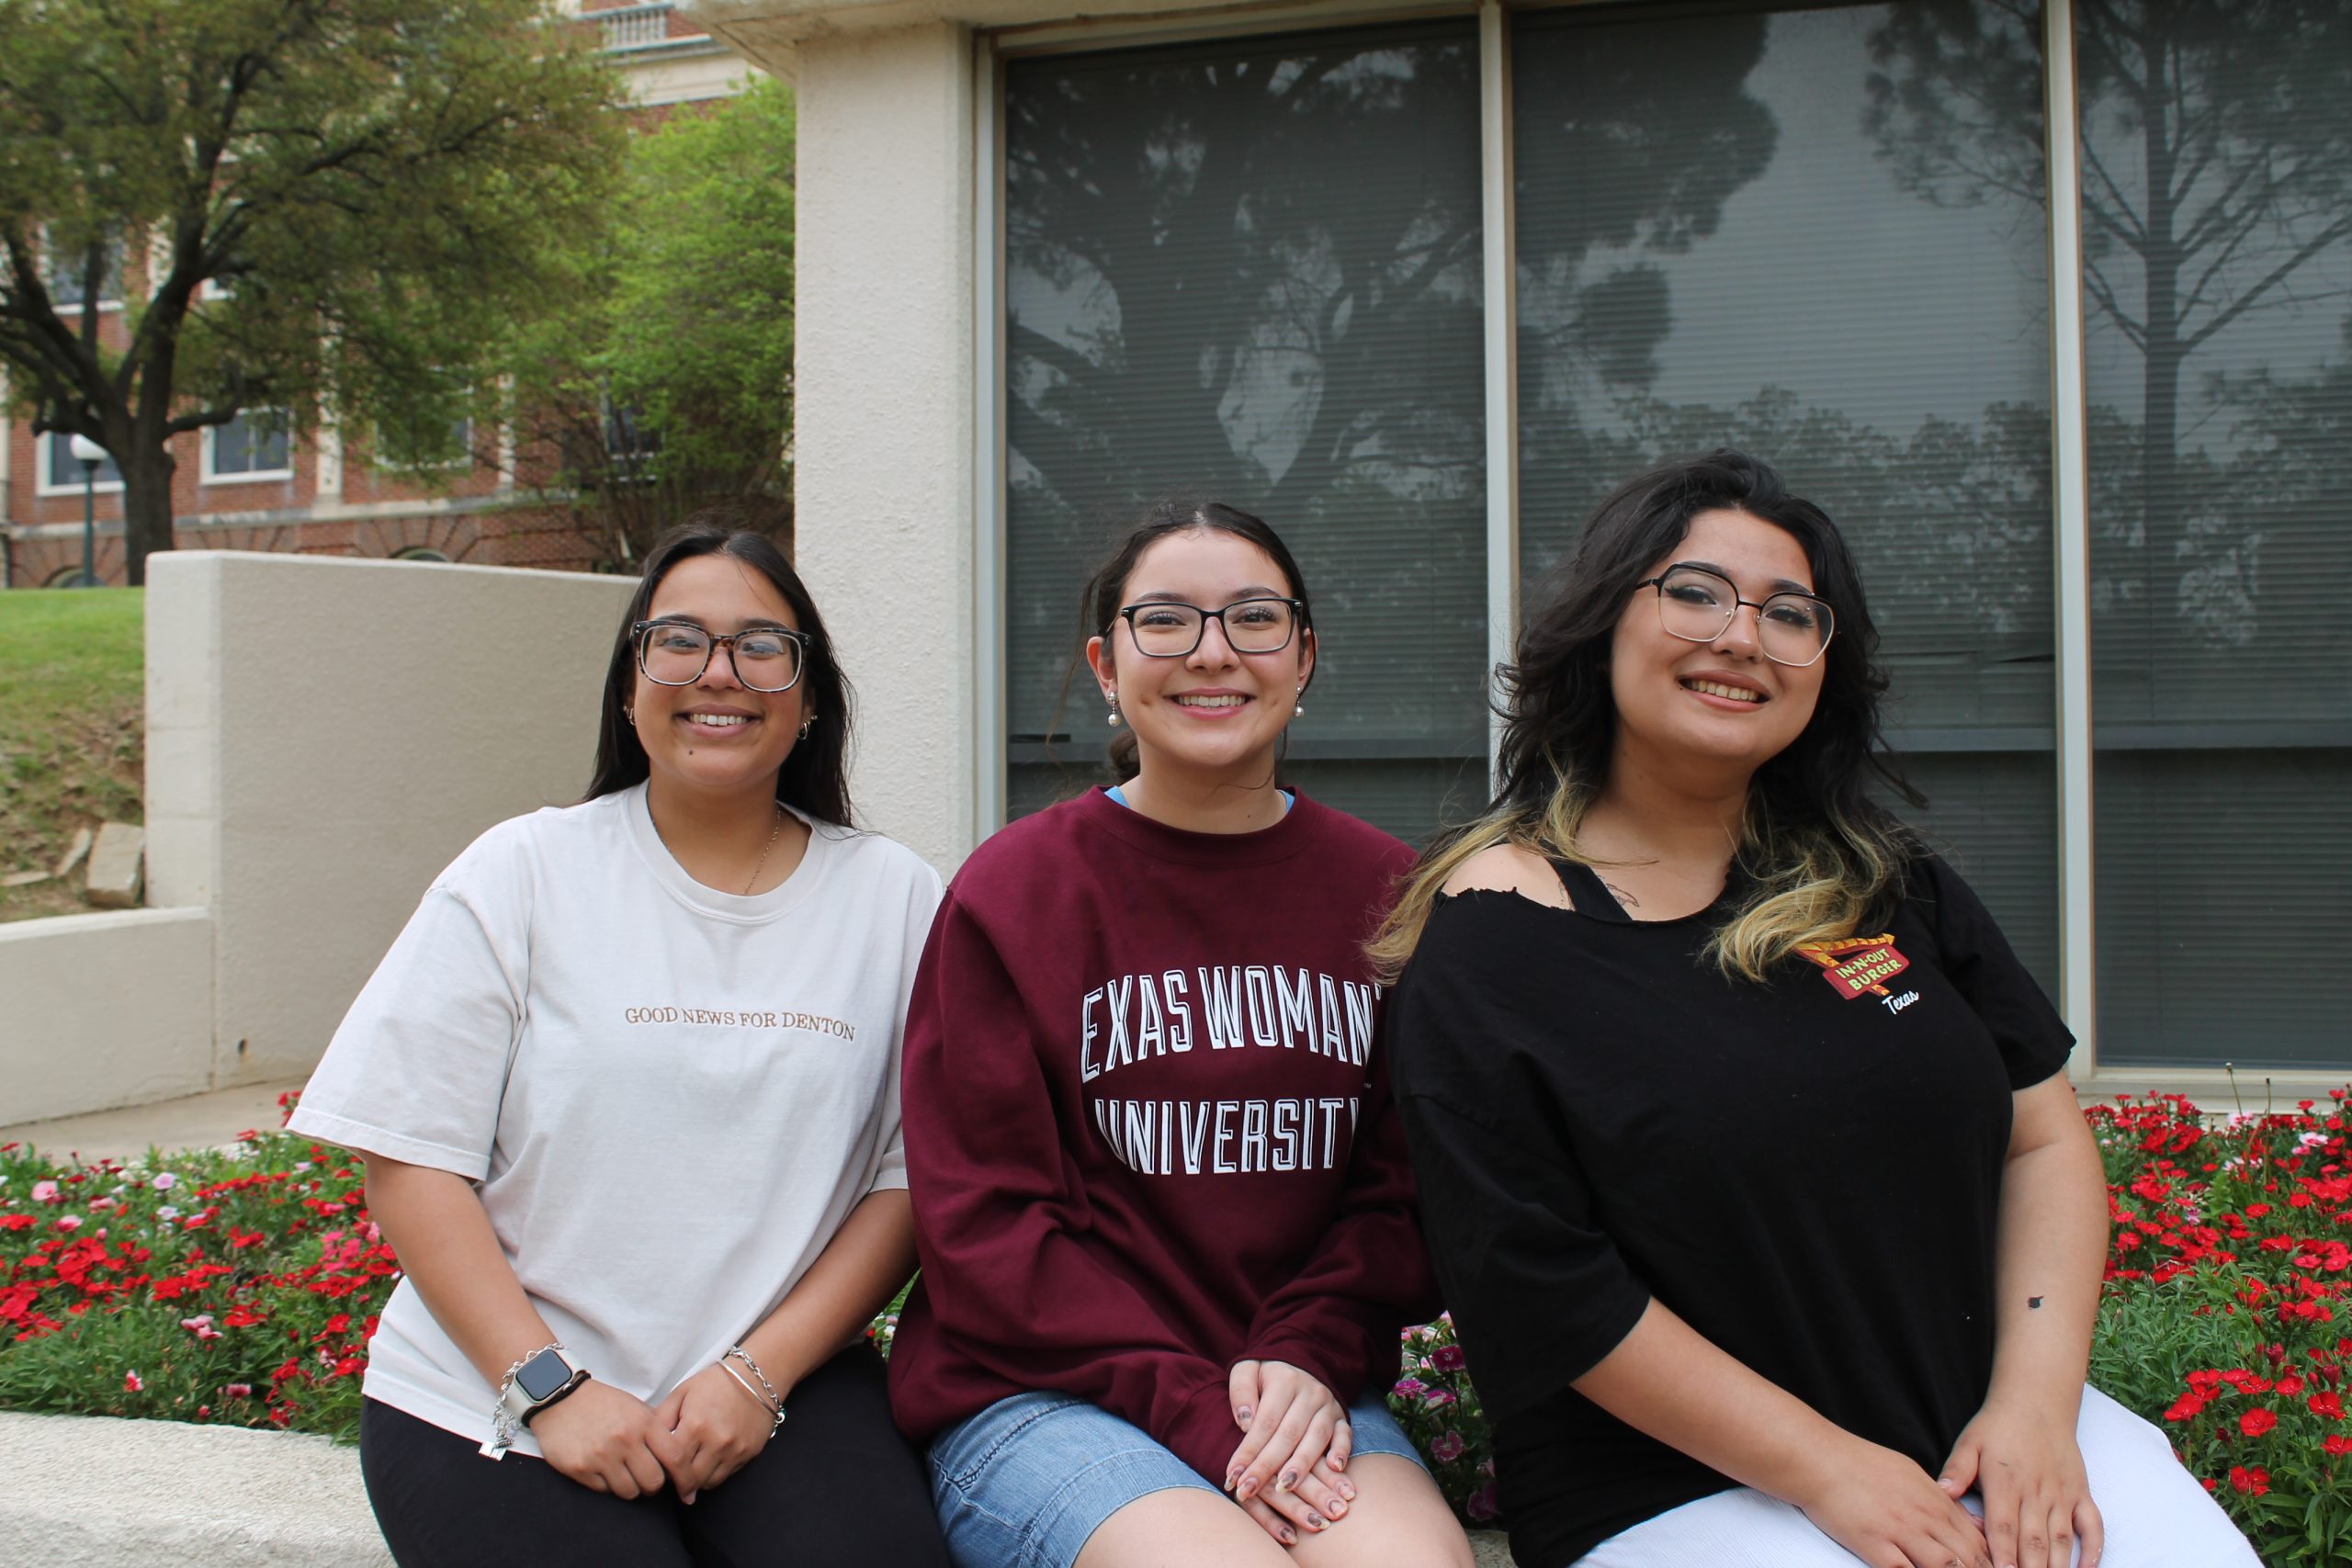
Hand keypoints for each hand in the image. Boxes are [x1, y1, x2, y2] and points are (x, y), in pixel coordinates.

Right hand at [529, 1379, 689, 1499]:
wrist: (560, 1399)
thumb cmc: (602, 1404)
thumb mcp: (635, 1407)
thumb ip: (656, 1428)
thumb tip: (679, 1455)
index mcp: (643, 1422)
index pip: (676, 1457)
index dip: (686, 1477)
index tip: (687, 1487)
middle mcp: (624, 1440)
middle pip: (654, 1482)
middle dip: (654, 1485)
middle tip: (648, 1479)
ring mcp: (601, 1455)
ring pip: (630, 1491)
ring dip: (630, 1487)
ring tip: (625, 1474)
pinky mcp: (580, 1468)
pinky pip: (605, 1490)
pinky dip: (608, 1485)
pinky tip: (603, 1470)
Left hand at [655, 1362, 779, 1503]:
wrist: (756, 1377)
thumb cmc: (715, 1383)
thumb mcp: (681, 1394)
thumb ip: (661, 1420)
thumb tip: (648, 1445)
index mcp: (696, 1425)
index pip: (672, 1464)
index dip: (662, 1470)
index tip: (659, 1469)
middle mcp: (717, 1441)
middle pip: (690, 1479)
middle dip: (677, 1481)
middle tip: (671, 1475)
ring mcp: (735, 1449)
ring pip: (707, 1483)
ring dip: (695, 1481)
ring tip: (688, 1469)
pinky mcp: (748, 1453)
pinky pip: (725, 1476)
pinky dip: (712, 1474)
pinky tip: (707, 1462)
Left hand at [1222, 1360, 1357, 1545]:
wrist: (1300, 1360)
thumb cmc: (1266, 1373)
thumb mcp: (1247, 1369)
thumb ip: (1241, 1391)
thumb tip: (1244, 1423)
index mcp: (1284, 1380)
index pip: (1265, 1421)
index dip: (1248, 1451)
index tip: (1232, 1476)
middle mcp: (1310, 1392)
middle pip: (1288, 1435)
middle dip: (1267, 1466)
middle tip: (1247, 1490)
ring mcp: (1328, 1405)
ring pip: (1316, 1439)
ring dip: (1300, 1467)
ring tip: (1283, 1489)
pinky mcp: (1342, 1416)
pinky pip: (1345, 1434)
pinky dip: (1342, 1451)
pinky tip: (1334, 1469)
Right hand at [1795, 1435, 1994, 1567]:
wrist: (1819, 1459)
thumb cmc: (1860, 1464)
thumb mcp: (1911, 1474)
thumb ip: (1943, 1500)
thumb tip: (1972, 1521)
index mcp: (1935, 1500)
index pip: (1978, 1539)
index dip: (1993, 1563)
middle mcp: (1925, 1517)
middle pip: (1971, 1557)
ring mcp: (1901, 1531)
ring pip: (1947, 1567)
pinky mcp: (1875, 1545)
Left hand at [1940, 1399, 2102, 1567]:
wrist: (2037, 1403)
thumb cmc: (1997, 1426)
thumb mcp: (1970, 1442)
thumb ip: (1957, 1469)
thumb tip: (1942, 1491)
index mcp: (2005, 1484)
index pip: (2003, 1528)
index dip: (2003, 1556)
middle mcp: (2036, 1493)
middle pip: (2033, 1541)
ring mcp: (2062, 1494)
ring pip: (2061, 1539)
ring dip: (2057, 1566)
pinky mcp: (2081, 1493)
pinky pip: (2092, 1525)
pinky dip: (2092, 1548)